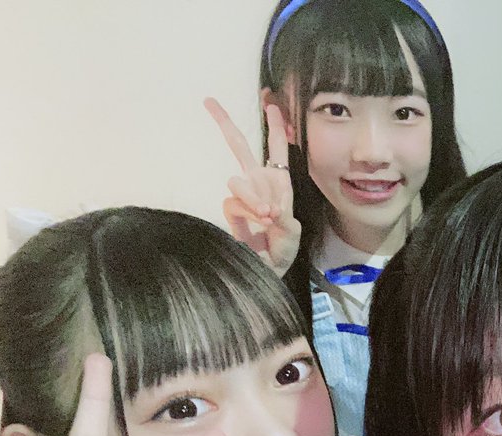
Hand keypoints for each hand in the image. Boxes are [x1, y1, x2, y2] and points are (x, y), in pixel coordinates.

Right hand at [205, 97, 300, 276]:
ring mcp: (243, 195)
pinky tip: (259, 222)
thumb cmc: (283, 249)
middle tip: (209, 101)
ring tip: (269, 217)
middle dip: (225, 123)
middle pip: (239, 146)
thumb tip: (266, 208)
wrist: (270, 268)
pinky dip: (248, 212)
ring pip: (238, 182)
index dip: (274, 126)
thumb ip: (283, 216)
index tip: (270, 103)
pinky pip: (233, 202)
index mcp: (278, 181)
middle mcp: (258, 182)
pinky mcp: (231, 209)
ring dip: (254, 199)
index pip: (276, 148)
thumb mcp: (292, 230)